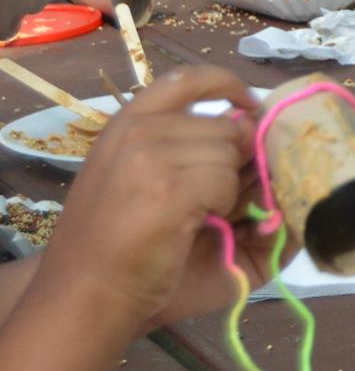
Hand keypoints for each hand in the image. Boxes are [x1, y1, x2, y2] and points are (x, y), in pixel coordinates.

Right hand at [35, 69, 274, 333]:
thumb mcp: (141, 178)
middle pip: (227, 126)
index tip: (249, 106)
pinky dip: (224, 205)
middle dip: (237, 161)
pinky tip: (197, 223)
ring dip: (229, 189)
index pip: (189, 79)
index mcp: (129, 122)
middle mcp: (136, 129)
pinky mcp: (168, 186)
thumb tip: (248, 124)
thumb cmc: (117, 242)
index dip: (228, 86)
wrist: (88, 292)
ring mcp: (149, 155)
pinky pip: (226, 181)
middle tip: (217, 199)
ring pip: (231, 154)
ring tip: (200, 216)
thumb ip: (185, 146)